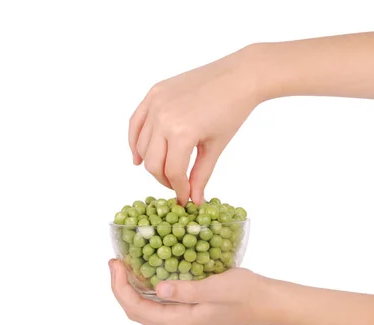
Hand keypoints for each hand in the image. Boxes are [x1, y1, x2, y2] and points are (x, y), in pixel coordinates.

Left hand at [108, 259, 267, 324]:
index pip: (137, 309)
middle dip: (122, 286)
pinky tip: (152, 268)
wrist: (265, 301)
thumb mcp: (215, 288)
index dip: (120, 287)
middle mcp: (177, 322)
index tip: (115, 264)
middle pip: (138, 309)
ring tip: (127, 263)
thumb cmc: (244, 294)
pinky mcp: (191, 307)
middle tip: (116, 261)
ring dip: (134, 285)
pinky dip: (150, 284)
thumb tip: (157, 288)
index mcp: (179, 321)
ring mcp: (184, 316)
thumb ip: (186, 290)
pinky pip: (162, 299)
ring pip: (148, 305)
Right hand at [128, 46, 262, 204]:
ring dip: (152, 163)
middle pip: (153, 162)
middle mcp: (163, 118)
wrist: (238, 77)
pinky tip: (139, 157)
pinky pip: (136, 123)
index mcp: (182, 133)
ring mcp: (156, 103)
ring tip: (165, 171)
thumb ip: (201, 175)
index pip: (173, 172)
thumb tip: (194, 199)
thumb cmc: (233, 111)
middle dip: (164, 180)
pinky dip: (135, 141)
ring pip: (142, 145)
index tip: (184, 199)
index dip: (179, 190)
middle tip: (177, 186)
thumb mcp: (215, 147)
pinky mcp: (154, 93)